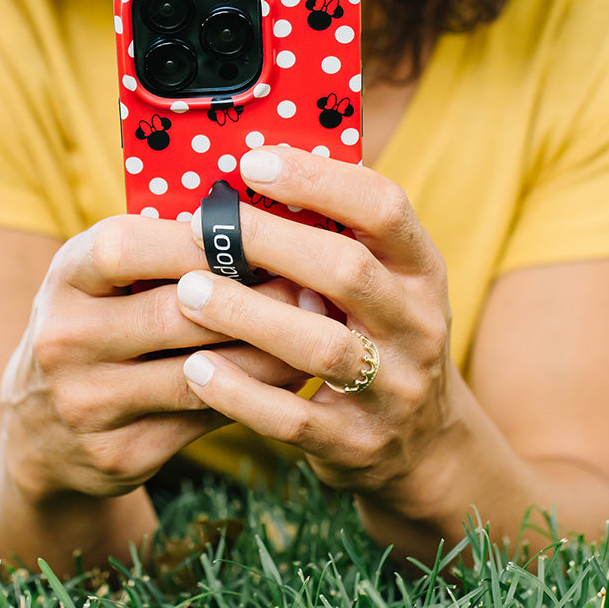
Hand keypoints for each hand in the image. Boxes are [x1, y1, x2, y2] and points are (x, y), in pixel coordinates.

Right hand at [0, 213, 305, 502]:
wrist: (40, 430)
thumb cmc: (97, 324)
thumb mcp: (102, 280)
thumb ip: (160, 250)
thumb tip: (262, 222)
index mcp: (64, 280)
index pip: (125, 249)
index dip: (194, 241)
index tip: (257, 233)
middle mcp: (64, 341)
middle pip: (173, 315)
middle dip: (253, 299)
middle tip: (312, 286)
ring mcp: (88, 403)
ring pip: (200, 373)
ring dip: (268, 352)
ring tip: (316, 330)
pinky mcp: (117, 455)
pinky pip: (205, 419)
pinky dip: (255, 395)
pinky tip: (292, 377)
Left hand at [176, 147, 452, 505]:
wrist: (423, 445)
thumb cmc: (378, 336)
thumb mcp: (384, 283)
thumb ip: (337, 236)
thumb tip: (252, 171)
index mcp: (422, 270)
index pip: (385, 207)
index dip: (320, 179)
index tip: (253, 161)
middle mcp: (418, 326)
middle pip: (348, 271)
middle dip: (270, 241)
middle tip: (201, 224)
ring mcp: (394, 390)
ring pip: (320, 347)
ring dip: (248, 315)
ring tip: (186, 291)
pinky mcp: (357, 444)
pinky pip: (293, 418)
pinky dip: (241, 393)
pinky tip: (197, 368)